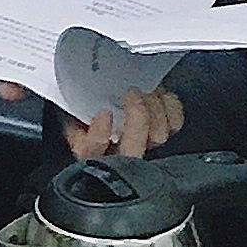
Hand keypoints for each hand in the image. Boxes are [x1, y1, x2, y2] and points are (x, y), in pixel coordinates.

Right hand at [65, 85, 186, 163]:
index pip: (93, 153)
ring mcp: (145, 147)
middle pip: (134, 147)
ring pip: (159, 136)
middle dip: (136, 117)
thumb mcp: (72, 116)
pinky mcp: (165, 133)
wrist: (116, 112)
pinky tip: (160, 94)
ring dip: (154, 108)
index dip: (99, 137)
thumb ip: (70, 113)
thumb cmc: (92, 114)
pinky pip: (175, 124)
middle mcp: (121, 156)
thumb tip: (72, 102)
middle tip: (130, 92)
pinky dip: (171, 106)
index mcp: (91, 152)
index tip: (103, 114)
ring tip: (145, 89)